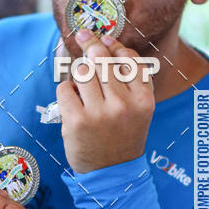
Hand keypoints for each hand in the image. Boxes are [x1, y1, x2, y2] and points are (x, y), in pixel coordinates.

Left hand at [56, 29, 155, 172]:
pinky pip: (65, 88)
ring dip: (79, 73)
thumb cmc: (123, 135)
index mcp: (143, 99)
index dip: (114, 44)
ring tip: (82, 85)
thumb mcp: (139, 108)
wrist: (111, 172)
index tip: (104, 37)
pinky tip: (73, 101)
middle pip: (102, 59)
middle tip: (84, 36)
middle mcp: (123, 104)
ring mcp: (99, 113)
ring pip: (82, 71)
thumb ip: (130, 80)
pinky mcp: (77, 121)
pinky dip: (66, 90)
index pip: (129, 58)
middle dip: (91, 44)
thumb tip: (108, 42)